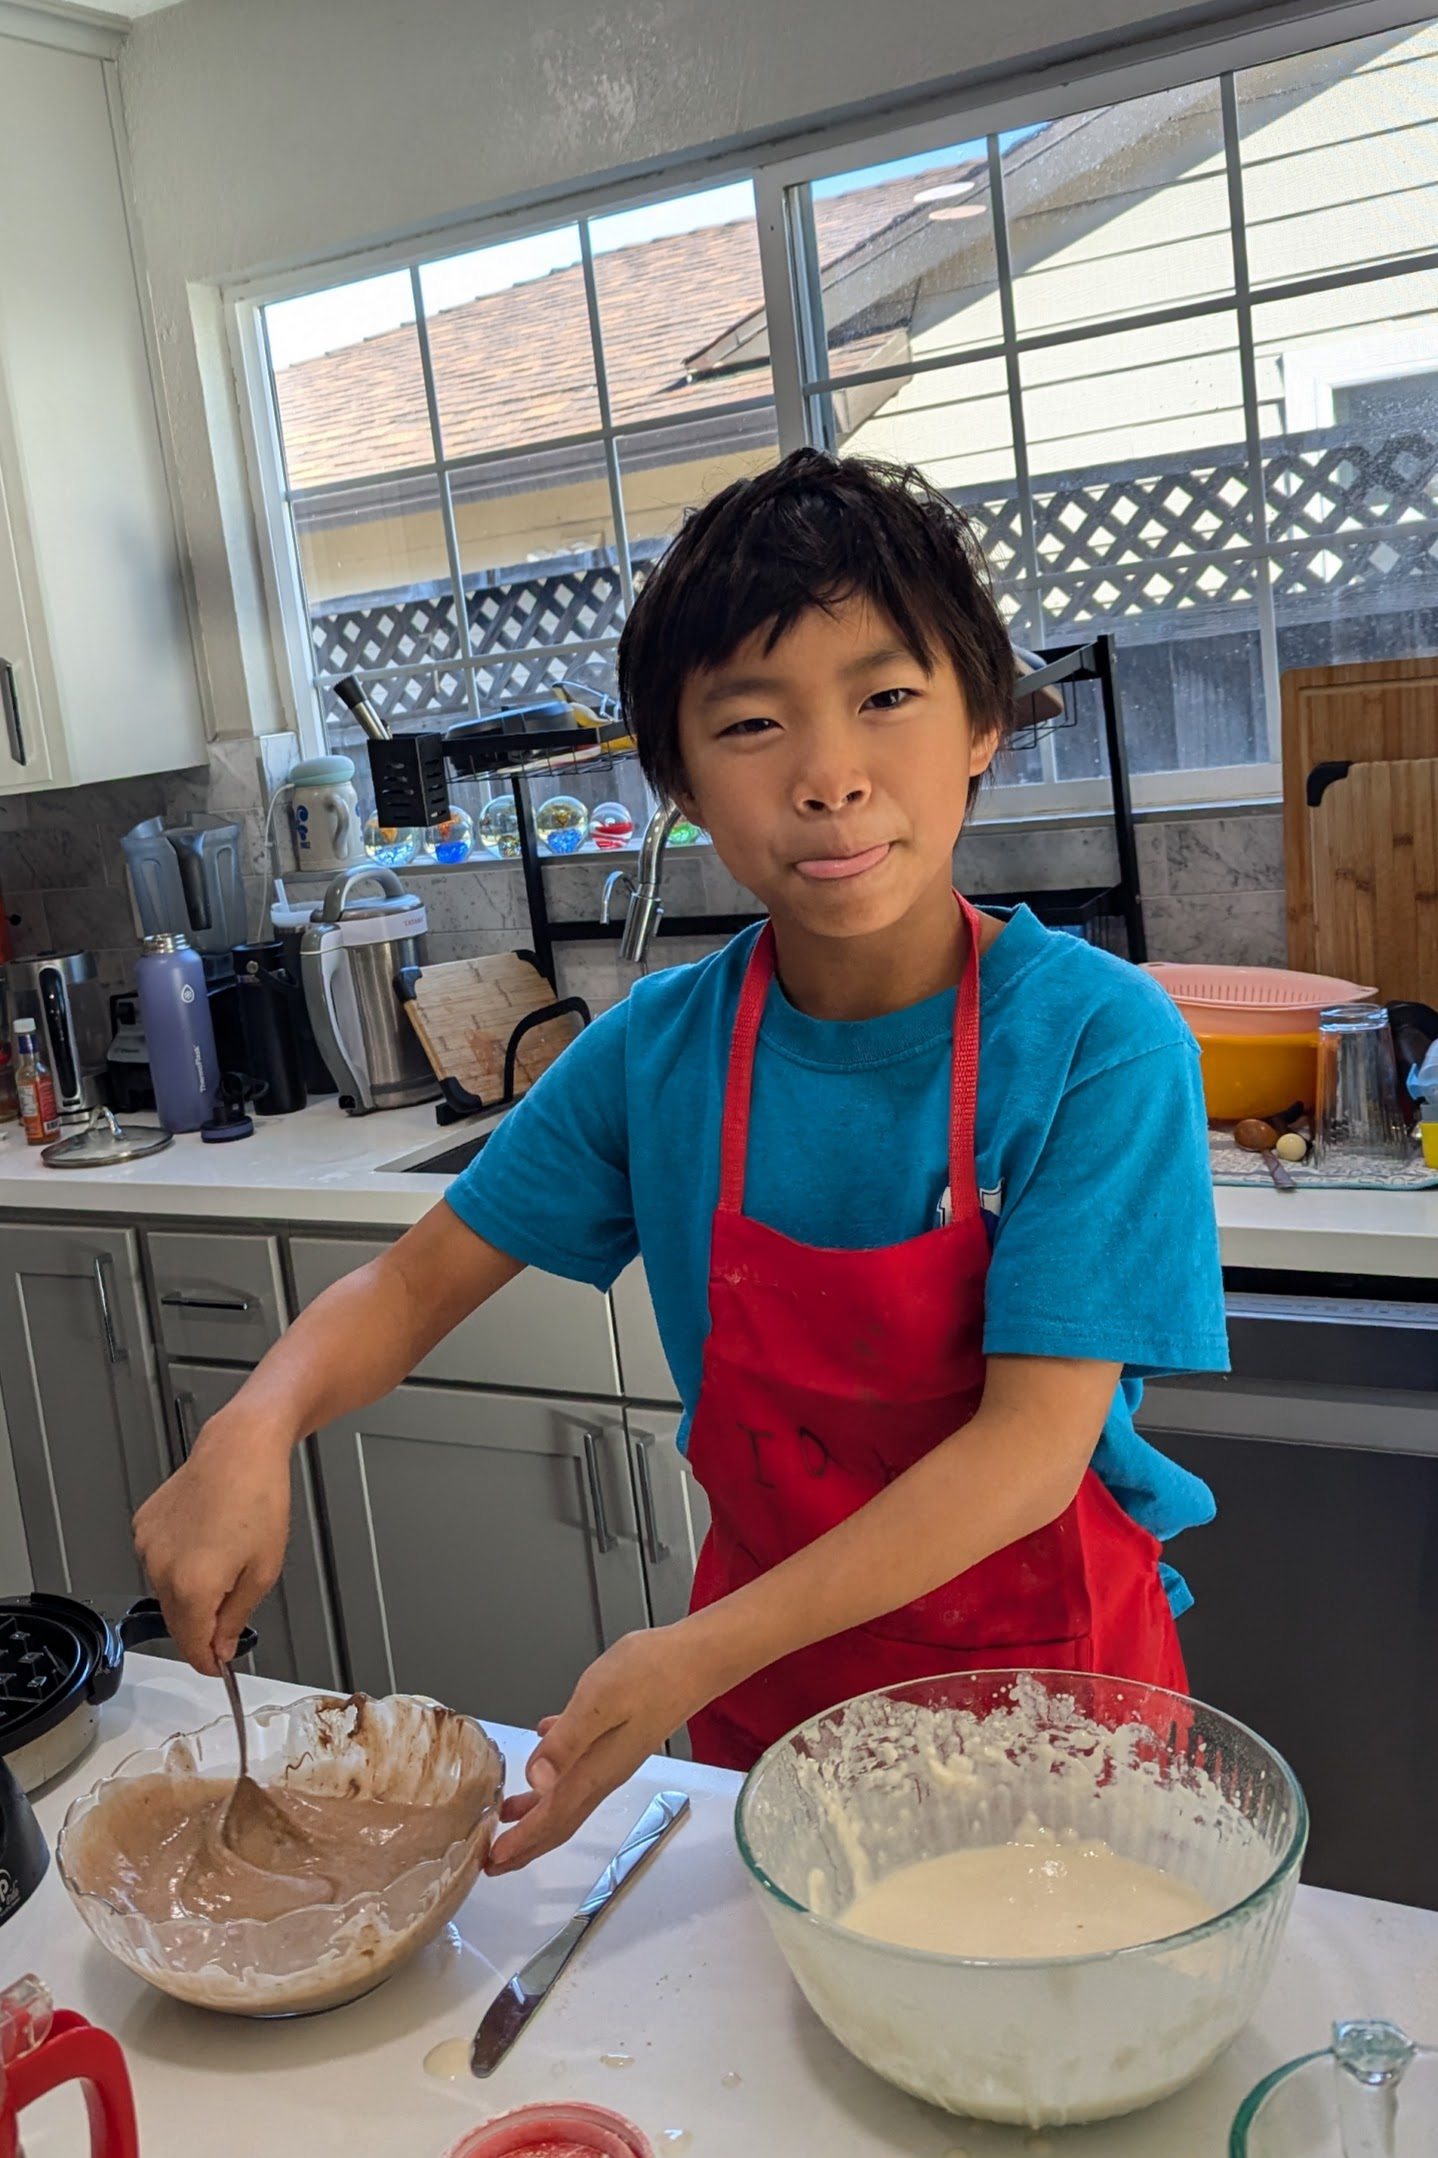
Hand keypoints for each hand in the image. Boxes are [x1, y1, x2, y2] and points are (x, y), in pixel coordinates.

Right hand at [132, 1414, 292, 1674]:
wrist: (240, 1448)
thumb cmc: (259, 1498)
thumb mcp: (264, 1570)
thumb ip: (237, 1617)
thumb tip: (222, 1647)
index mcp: (193, 1586)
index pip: (193, 1646)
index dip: (209, 1662)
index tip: (220, 1666)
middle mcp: (162, 1569)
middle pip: (177, 1622)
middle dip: (202, 1629)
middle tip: (230, 1621)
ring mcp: (148, 1547)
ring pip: (167, 1593)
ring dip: (190, 1594)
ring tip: (225, 1562)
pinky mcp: (143, 1527)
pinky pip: (160, 1562)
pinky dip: (178, 1564)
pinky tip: (205, 1542)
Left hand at [486, 1626, 712, 1873]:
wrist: (696, 1660)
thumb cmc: (652, 1673)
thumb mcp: (598, 1700)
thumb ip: (566, 1741)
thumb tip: (537, 1781)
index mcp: (596, 1769)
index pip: (553, 1818)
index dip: (521, 1843)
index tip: (493, 1862)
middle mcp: (605, 1773)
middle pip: (561, 1821)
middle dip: (527, 1845)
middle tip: (494, 1861)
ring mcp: (613, 1758)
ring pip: (568, 1798)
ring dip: (538, 1815)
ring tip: (509, 1818)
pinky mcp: (617, 1739)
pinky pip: (578, 1771)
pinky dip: (554, 1779)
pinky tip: (543, 1760)